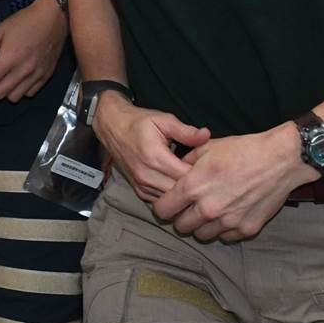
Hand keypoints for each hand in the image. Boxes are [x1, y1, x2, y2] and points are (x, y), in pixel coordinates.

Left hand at [0, 0, 66, 99]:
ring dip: (4, 92)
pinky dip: (20, 91)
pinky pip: (30, 94)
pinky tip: (17, 80)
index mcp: (9, 58)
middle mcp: (23, 71)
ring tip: (3, 80)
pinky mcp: (46, 76)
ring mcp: (36, 75)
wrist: (53, 17)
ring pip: (14, 97)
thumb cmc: (24, 21)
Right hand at [93, 92, 209, 204]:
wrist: (112, 128)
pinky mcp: (140, 191)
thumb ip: (186, 131)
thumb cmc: (139, 122)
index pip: (187, 177)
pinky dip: (173, 197)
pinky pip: (161, 202)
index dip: (202, 175)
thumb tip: (206, 135)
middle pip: (181, 193)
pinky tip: (180, 187)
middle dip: (196, 187)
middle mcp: (147, 176)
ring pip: (172, 201)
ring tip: (196, 184)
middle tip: (207, 178)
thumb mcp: (164, 120)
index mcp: (155, 158)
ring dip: (184, 195)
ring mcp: (142, 186)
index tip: (211, 168)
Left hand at [151, 125, 316, 242]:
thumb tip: (174, 172)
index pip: (162, 210)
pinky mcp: (246, 230)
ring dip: (202, 225)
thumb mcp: (207, 148)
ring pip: (202, 235)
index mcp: (193, 187)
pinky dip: (223, 229)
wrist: (281, 159)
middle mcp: (208, 209)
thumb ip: (185, 163)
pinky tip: (229, 213)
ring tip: (210, 211)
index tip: (169, 202)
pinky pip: (225, 237)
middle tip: (189, 207)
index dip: (162, 206)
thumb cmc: (242, 150)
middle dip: (181, 217)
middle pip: (180, 227)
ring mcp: (228, 222)